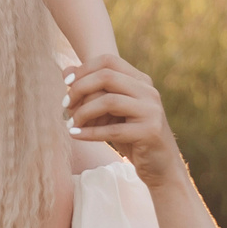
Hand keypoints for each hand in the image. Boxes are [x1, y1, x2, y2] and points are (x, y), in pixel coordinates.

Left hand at [66, 55, 178, 187]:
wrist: (161, 166)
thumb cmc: (131, 136)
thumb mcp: (110, 111)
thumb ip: (92, 91)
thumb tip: (66, 71)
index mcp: (141, 81)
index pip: (108, 61)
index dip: (84, 69)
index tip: (66, 85)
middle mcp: (148, 91)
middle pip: (107, 77)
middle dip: (80, 89)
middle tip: (65, 105)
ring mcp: (151, 111)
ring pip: (109, 101)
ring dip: (83, 112)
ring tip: (71, 123)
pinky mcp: (149, 132)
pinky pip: (113, 130)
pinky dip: (90, 133)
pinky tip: (75, 135)